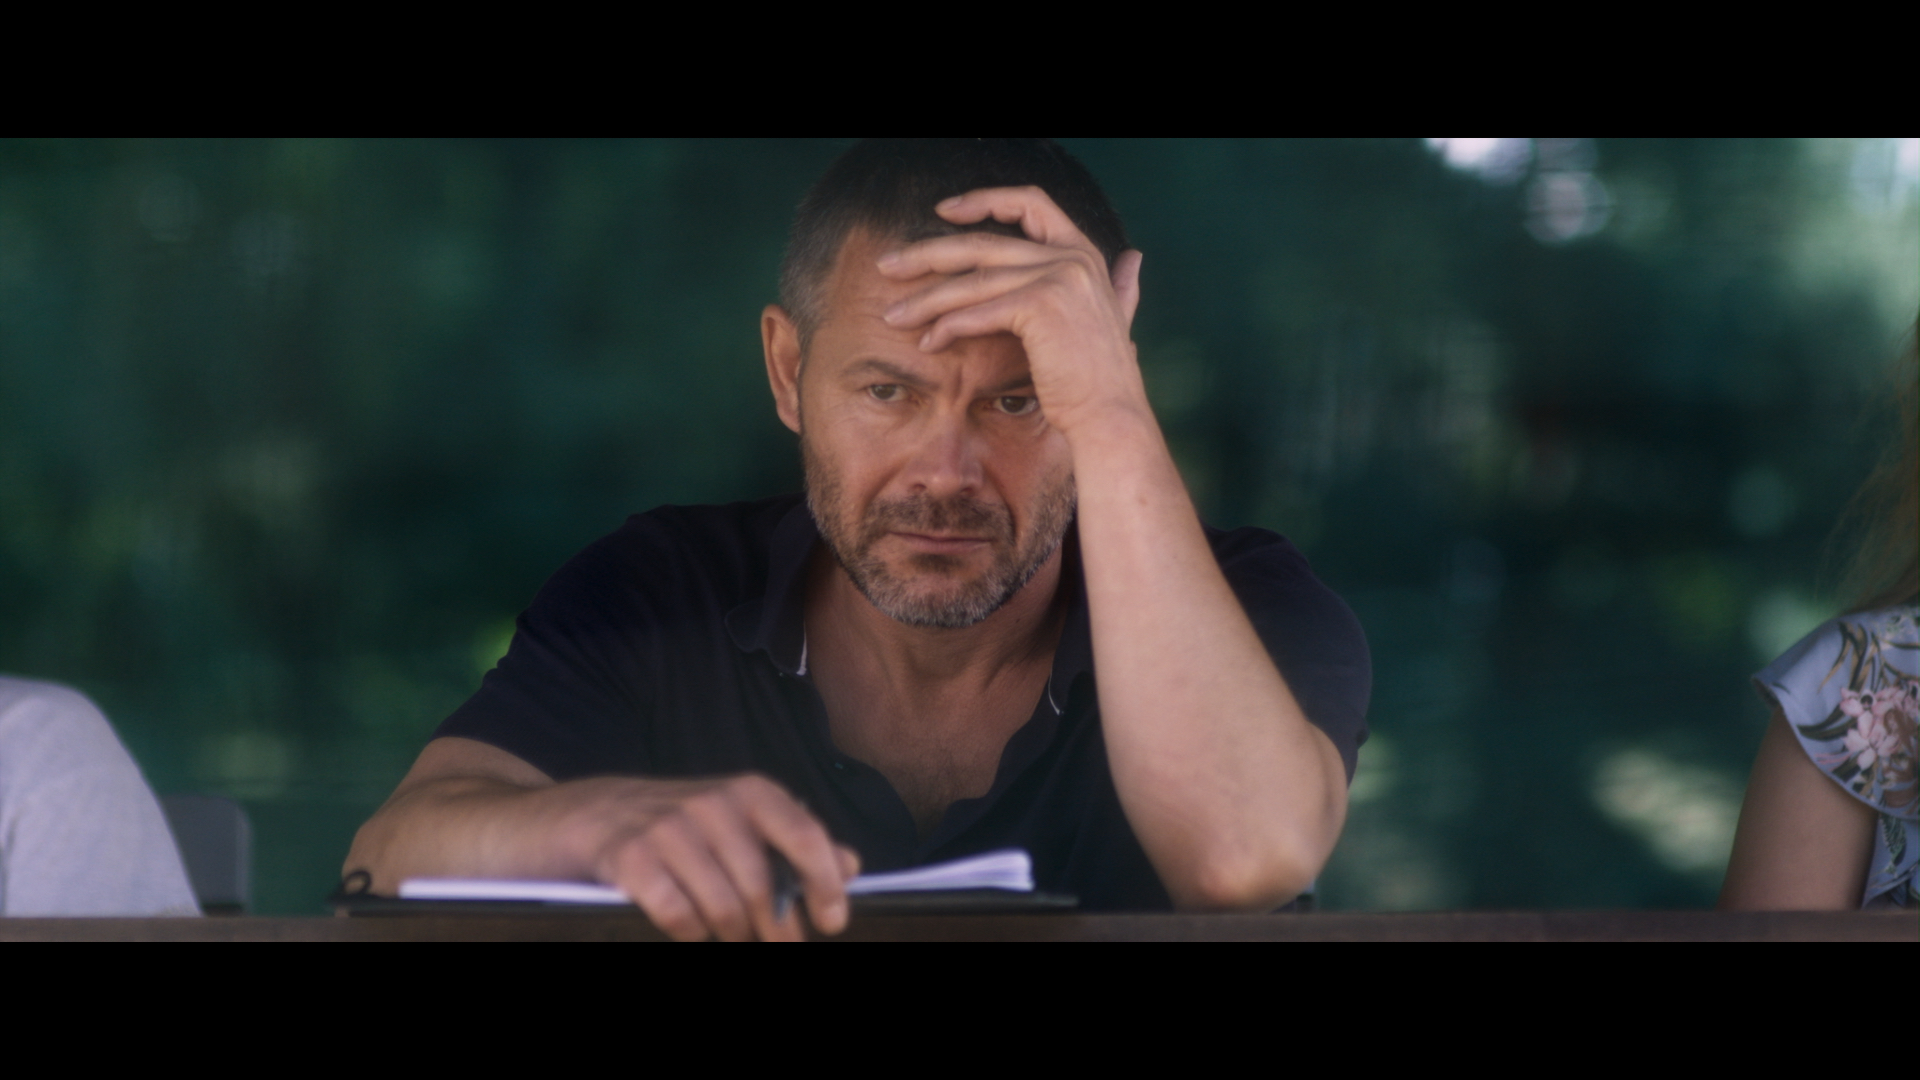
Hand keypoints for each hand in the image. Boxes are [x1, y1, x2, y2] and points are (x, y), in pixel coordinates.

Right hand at [584, 773, 860, 940]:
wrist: (585, 815)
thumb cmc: (677, 825)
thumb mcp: (740, 822)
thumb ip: (796, 841)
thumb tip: (850, 865)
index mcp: (750, 793)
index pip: (805, 836)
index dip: (825, 883)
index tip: (832, 922)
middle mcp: (712, 803)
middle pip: (762, 887)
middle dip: (775, 929)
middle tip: (776, 945)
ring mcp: (668, 829)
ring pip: (723, 907)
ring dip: (731, 934)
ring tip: (729, 935)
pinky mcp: (630, 858)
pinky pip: (678, 915)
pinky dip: (690, 933)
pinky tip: (689, 930)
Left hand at [875, 186, 1148, 439]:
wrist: (1110, 417)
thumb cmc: (1102, 378)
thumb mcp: (1116, 318)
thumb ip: (1121, 286)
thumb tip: (1134, 260)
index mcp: (1084, 252)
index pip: (1030, 203)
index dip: (984, 200)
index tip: (943, 212)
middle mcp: (1072, 256)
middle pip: (982, 242)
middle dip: (927, 253)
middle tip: (888, 266)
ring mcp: (1059, 277)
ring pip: (972, 281)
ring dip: (925, 299)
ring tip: (894, 316)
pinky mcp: (1041, 306)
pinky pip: (978, 311)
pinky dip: (947, 326)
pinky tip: (927, 341)